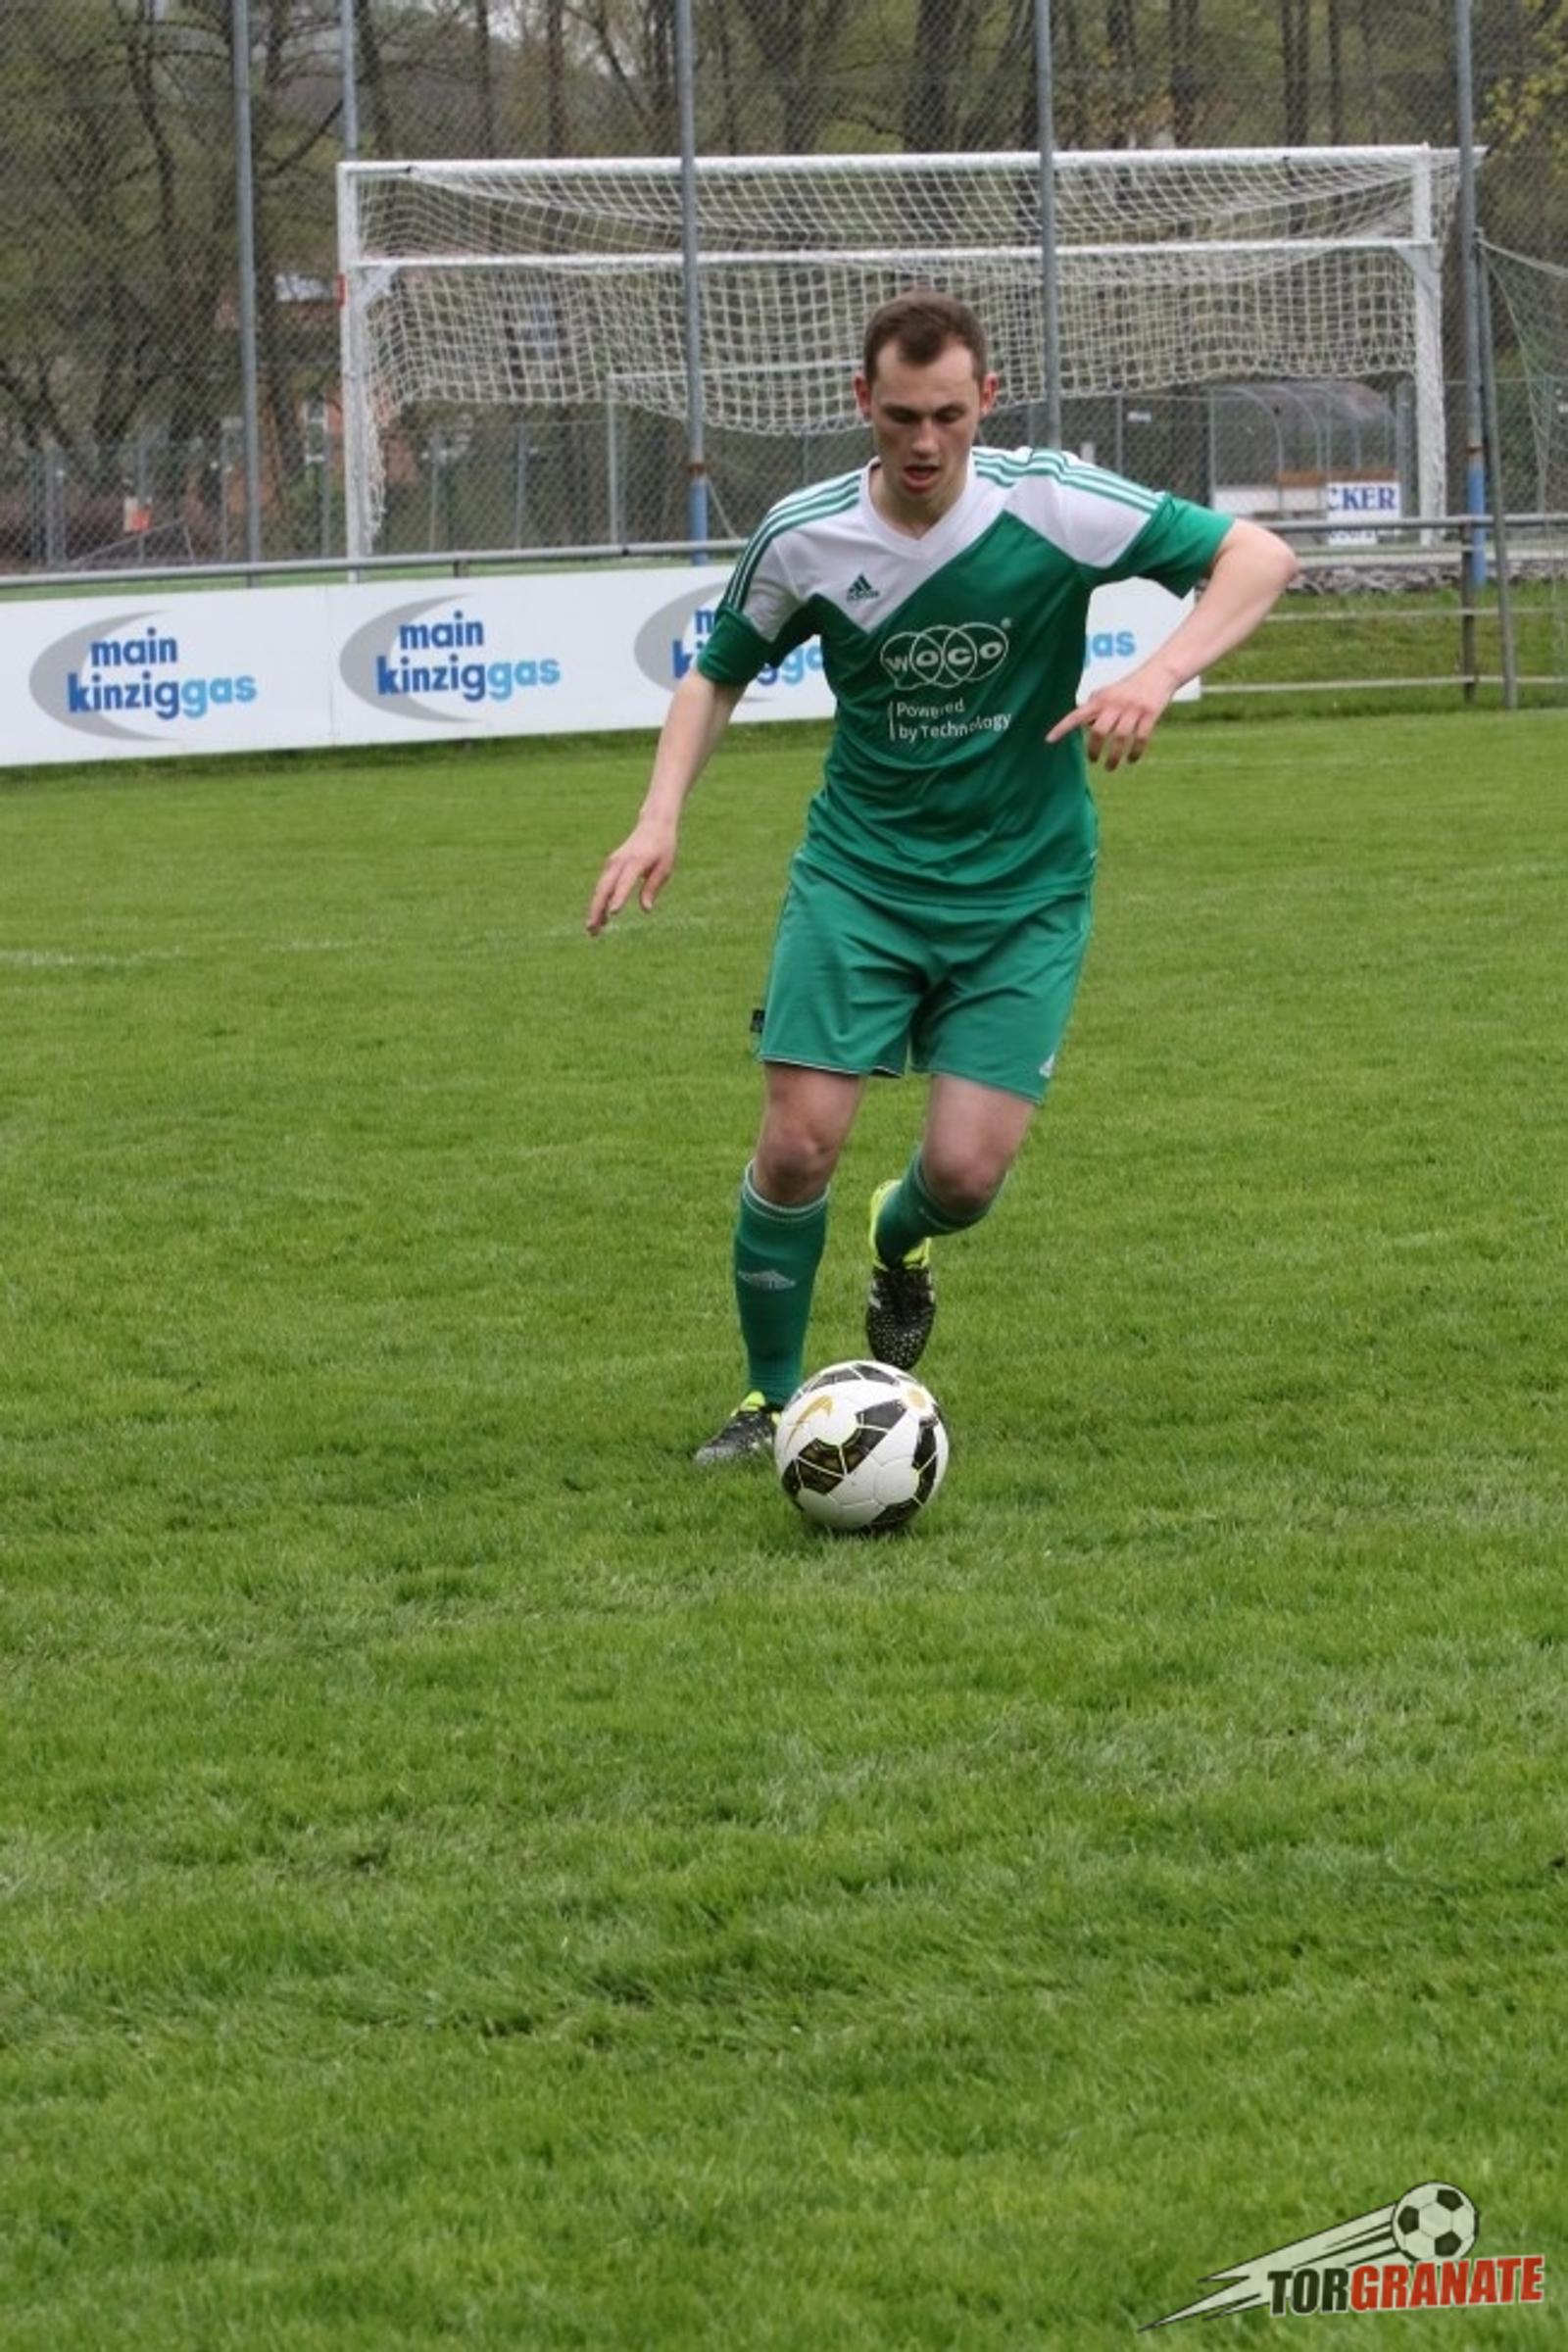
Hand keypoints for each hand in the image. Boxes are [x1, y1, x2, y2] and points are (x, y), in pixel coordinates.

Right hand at [584, 819, 677, 935]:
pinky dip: (599, 902)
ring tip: (593, 931)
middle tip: (592, 931)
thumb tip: (646, 910)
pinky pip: (602, 886)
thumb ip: (652, 888)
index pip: (625, 882)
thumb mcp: (664, 869)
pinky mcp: (610, 866)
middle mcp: (620, 862)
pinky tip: (601, 919)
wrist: (652, 825)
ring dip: (595, 910)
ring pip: (600, 889)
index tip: (612, 913)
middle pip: (604, 889)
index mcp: (636, 862)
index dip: (619, 898)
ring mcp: (612, 863)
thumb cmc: (662, 849)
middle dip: (597, 910)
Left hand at [1045, 658, 1180, 770]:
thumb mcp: (1109, 693)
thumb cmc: (1130, 687)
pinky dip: (1135, 752)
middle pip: (1100, 731)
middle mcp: (1115, 703)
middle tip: (1093, 760)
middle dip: (1094, 750)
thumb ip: (1095, 707)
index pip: (1077, 714)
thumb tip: (1086, 726)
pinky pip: (1141, 738)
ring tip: (1110, 767)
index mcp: (1101, 699)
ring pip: (1120, 738)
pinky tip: (1131, 760)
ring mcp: (1133, 709)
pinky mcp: (1150, 714)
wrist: (1159, 673)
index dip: (1062, 728)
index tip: (1049, 740)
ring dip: (1114, 757)